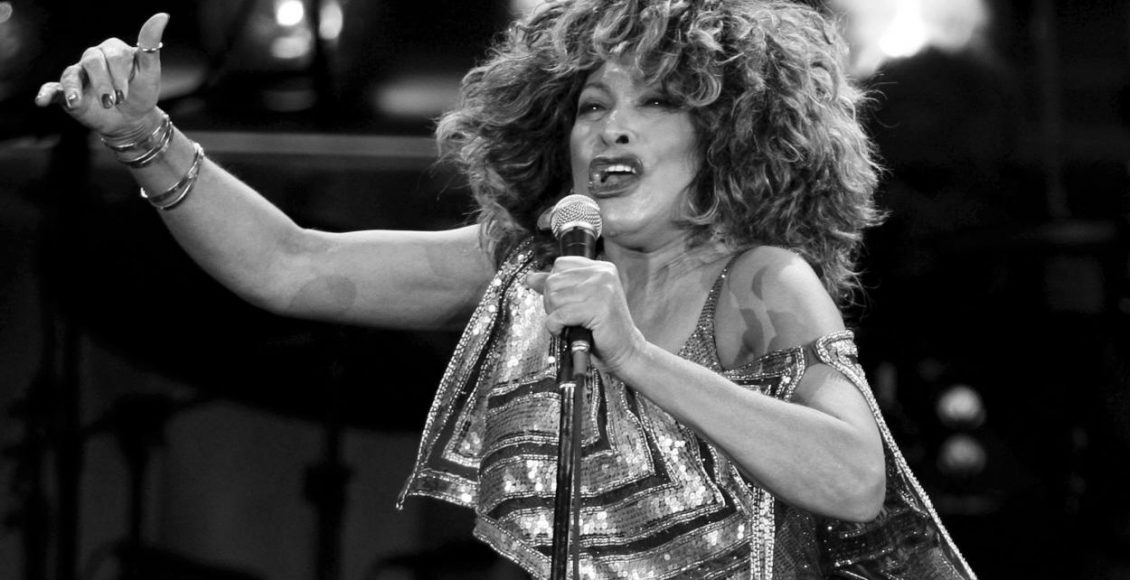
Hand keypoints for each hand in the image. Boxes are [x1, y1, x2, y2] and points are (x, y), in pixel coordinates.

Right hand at [34, 13, 168, 139]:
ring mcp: (79, 75)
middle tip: (113, 102)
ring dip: (75, 88)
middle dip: (102, 83)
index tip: (125, 93)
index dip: (119, 75)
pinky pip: (53, 89)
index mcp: (113, 50)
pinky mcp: (67, 92)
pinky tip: (43, 100)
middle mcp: (93, 58)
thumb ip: (150, 45)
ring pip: (72, 75)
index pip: (113, 56)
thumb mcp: (150, 71)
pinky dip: (47, 93)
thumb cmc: (142, 91)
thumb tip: (162, 16)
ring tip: (76, 102)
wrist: (132, 119)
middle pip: (92, 63)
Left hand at [524, 257, 647, 373]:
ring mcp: (602, 289)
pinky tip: (568, 331)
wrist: (626, 351)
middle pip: (553, 281)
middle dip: (553, 303)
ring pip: (553, 298)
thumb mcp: (579, 301)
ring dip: (555, 316)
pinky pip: (559, 315)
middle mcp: (603, 273)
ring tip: (571, 323)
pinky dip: (556, 328)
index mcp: (601, 268)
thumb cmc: (602, 328)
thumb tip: (530, 277)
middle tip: (569, 317)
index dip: (555, 286)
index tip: (567, 302)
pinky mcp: (598, 308)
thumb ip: (557, 287)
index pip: (560, 265)